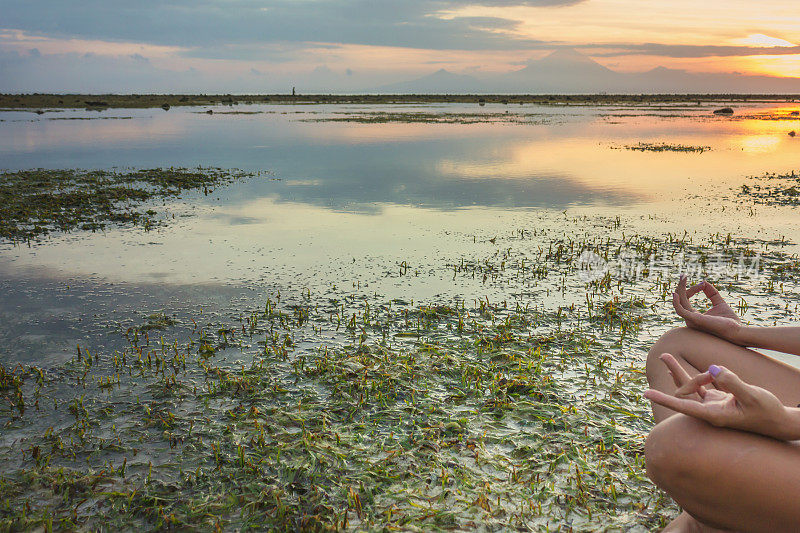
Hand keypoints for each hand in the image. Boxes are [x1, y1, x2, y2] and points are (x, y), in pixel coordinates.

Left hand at [644, 353, 799, 440]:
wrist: (779, 422)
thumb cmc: (767, 412)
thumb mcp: (752, 396)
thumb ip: (732, 382)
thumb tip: (713, 368)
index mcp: (713, 415)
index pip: (683, 406)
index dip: (664, 399)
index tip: (646, 393)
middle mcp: (709, 412)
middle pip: (684, 391)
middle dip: (676, 372)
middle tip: (664, 355)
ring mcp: (712, 405)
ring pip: (690, 386)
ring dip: (679, 371)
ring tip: (665, 356)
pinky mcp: (717, 400)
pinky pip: (700, 386)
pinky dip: (694, 375)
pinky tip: (680, 371)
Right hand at [672, 275, 741, 343]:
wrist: (737, 331)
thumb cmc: (729, 320)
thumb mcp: (719, 303)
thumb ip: (712, 293)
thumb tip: (704, 282)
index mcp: (694, 315)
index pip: (687, 299)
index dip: (693, 289)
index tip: (703, 283)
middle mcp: (690, 318)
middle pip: (681, 299)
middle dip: (681, 286)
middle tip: (683, 275)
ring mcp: (691, 320)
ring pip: (680, 302)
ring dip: (680, 289)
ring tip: (683, 277)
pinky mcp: (694, 320)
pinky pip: (680, 310)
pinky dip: (676, 302)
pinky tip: (676, 293)